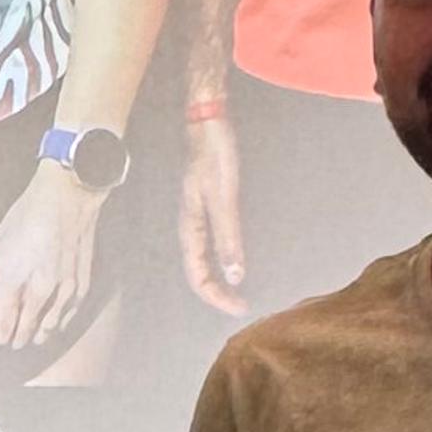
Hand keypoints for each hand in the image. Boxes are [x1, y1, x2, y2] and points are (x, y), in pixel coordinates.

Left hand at [0, 160, 103, 348]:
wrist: (68, 197)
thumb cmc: (27, 217)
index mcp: (13, 280)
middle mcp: (40, 292)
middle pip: (19, 336)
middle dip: (4, 336)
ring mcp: (64, 293)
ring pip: (43, 332)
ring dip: (28, 332)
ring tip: (18, 321)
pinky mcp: (80, 289)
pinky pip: (63, 320)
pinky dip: (50, 323)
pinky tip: (41, 317)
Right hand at [179, 108, 246, 316]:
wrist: (208, 124)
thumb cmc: (215, 157)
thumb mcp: (224, 199)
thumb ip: (228, 237)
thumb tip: (235, 276)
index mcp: (190, 228)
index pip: (198, 276)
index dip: (217, 297)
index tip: (241, 308)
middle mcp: (190, 227)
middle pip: (197, 272)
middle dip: (217, 293)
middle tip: (242, 305)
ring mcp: (196, 217)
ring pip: (201, 259)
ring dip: (217, 279)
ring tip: (236, 290)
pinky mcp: (206, 206)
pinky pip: (209, 244)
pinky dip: (221, 259)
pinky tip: (234, 258)